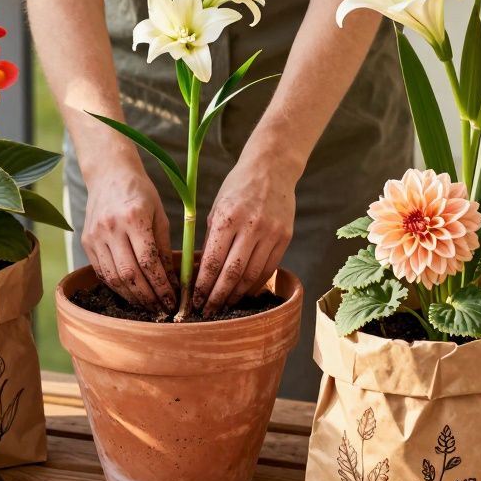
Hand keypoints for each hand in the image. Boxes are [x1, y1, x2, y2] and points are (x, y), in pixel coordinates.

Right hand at [81, 160, 177, 311]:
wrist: (109, 174)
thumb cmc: (140, 192)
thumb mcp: (159, 215)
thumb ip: (164, 247)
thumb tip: (173, 280)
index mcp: (134, 217)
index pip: (148, 261)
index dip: (161, 286)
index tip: (172, 300)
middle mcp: (111, 227)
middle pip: (130, 274)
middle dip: (147, 297)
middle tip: (161, 309)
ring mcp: (95, 235)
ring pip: (113, 277)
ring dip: (132, 296)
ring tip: (147, 305)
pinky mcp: (86, 241)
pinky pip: (102, 272)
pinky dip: (116, 286)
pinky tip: (130, 293)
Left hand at [195, 155, 295, 315]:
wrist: (272, 169)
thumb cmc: (238, 187)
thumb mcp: (217, 207)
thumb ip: (211, 238)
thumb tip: (201, 271)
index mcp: (228, 218)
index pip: (213, 261)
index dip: (203, 285)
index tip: (195, 300)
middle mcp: (251, 227)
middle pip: (232, 274)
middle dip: (218, 297)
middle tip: (208, 311)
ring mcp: (271, 233)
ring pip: (252, 276)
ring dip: (236, 295)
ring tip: (225, 306)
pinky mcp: (285, 237)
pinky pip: (268, 269)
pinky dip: (255, 285)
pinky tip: (244, 293)